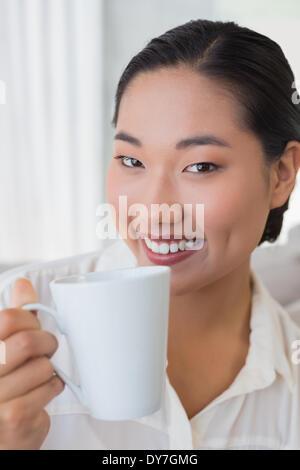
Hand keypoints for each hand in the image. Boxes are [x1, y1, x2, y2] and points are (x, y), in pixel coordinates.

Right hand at [0, 278, 64, 448]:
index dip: (30, 320)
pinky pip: (49, 389)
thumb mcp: (3, 348)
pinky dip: (53, 388)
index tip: (34, 327)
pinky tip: (41, 393)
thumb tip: (23, 283)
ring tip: (39, 375)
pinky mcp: (15, 419)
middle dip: (46, 343)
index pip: (9, 318)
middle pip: (28, 341)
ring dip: (49, 370)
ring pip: (43, 366)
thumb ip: (13, 318)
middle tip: (46, 349)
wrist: (1, 437)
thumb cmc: (4, 387)